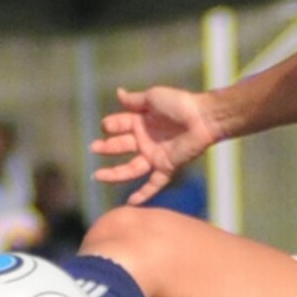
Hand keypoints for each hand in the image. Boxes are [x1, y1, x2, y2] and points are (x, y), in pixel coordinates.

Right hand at [92, 86, 216, 205]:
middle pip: (121, 146)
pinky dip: (143, 194)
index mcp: (141, 121)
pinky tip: (130, 203)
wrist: (202, 118)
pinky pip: (154, 184)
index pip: (119, 125)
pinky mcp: (166, 167)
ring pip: (131, 168)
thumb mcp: (152, 98)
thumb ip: (134, 100)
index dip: (111, 126)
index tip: (106, 126)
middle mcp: (146, 139)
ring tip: (97, 176)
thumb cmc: (179, 103)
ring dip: (114, 173)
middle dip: (106, 147)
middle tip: (93, 148)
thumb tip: (118, 93)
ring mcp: (155, 155)